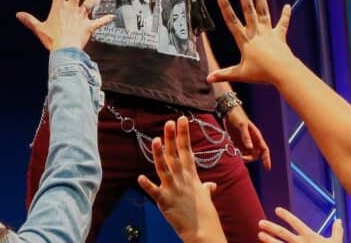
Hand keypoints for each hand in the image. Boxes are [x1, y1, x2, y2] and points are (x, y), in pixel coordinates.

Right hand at [16, 0, 112, 51]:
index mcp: (59, 7)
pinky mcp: (89, 26)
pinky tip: (112, 16)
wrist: (66, 50)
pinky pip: (98, 22)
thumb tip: (18, 15)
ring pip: (90, 1)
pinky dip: (105, 20)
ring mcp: (81, 16)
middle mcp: (71, 8)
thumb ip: (29, 20)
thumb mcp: (38, 29)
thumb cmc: (52, 39)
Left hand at [137, 117, 226, 242]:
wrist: (203, 231)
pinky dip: (147, 185)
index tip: (181, 119)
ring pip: (164, 168)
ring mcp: (173, 189)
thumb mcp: (206, 198)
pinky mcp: (165, 201)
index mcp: (191, 176)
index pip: (187, 150)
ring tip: (156, 140)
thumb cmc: (205, 214)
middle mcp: (182, 179)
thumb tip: (211, 186)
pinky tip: (139, 177)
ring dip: (159, 155)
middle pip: (175, 154)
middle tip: (169, 122)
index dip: (183, 134)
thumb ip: (206, 188)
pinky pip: (154, 191)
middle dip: (172, 138)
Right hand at [207, 0, 293, 86]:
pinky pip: (282, 25)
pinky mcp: (279, 37)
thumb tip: (207, 79)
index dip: (225, 7)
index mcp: (245, 41)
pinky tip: (288, 6)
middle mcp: (256, 33)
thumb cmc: (261, 74)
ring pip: (263, 12)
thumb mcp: (240, 75)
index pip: (232, 21)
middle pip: (248, 10)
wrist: (284, 73)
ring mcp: (268, 33)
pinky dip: (285, 15)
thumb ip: (224, 74)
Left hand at [223, 105, 271, 169]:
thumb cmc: (238, 117)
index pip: (264, 150)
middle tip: (242, 158)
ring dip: (244, 158)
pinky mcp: (238, 143)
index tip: (267, 168)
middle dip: (251, 159)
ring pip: (248, 155)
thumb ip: (246, 136)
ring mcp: (245, 143)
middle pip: (256, 155)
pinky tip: (233, 153)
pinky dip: (238, 155)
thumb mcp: (242, 126)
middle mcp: (252, 141)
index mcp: (256, 136)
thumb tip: (250, 148)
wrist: (228, 112)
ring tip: (237, 155)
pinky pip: (240, 152)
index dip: (266, 159)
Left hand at [259, 207, 342, 242]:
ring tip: (260, 234)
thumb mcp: (336, 242)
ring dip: (269, 240)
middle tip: (260, 223)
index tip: (277, 210)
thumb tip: (339, 220)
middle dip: (272, 228)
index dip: (286, 216)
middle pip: (283, 234)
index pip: (296, 224)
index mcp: (310, 237)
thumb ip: (337, 231)